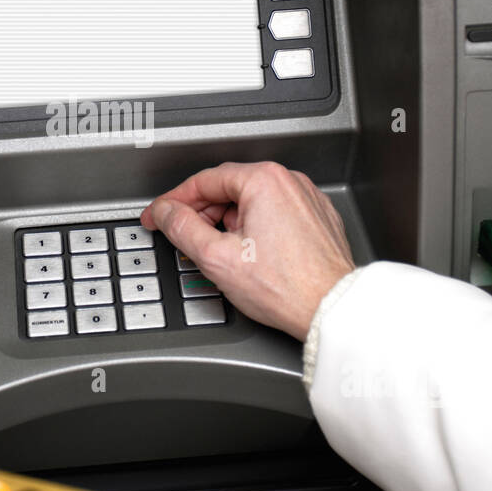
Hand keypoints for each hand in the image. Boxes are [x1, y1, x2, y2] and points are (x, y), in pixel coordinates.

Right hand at [142, 161, 354, 341]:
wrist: (332, 309)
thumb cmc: (286, 288)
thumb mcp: (216, 258)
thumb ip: (182, 228)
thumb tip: (165, 213)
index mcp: (263, 181)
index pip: (203, 181)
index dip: (173, 201)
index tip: (159, 215)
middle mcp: (289, 182)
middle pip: (228, 189)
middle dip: (202, 213)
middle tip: (184, 236)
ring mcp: (307, 199)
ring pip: (252, 202)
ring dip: (229, 222)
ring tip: (222, 253)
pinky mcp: (317, 219)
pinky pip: (276, 214)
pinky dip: (256, 228)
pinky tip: (251, 255)